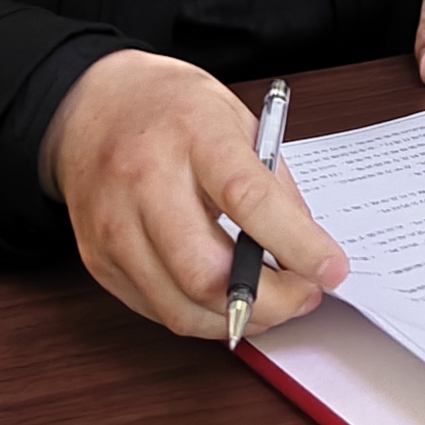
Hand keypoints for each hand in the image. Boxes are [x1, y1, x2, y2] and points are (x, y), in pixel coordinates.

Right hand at [35, 48, 346, 340]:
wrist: (93, 105)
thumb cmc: (172, 109)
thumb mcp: (237, 119)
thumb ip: (273, 184)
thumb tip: (305, 251)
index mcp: (191, 134)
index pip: (248, 199)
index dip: (297, 244)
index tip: (332, 270)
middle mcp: (144, 180)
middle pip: (206, 273)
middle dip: (270, 302)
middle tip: (304, 297)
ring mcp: (113, 225)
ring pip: (179, 308)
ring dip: (238, 319)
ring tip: (271, 304)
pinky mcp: (97, 260)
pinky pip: (156, 310)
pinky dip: (200, 315)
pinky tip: (224, 299)